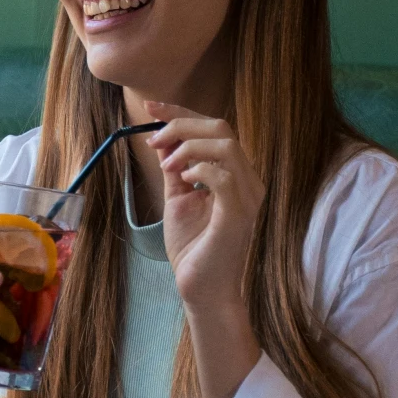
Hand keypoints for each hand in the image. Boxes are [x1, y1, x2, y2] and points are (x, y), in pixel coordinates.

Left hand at [146, 100, 264, 313]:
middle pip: (221, 128)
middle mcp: (247, 180)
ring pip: (226, 145)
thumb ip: (176, 170)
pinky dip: (200, 169)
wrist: (201, 289)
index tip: (150, 109)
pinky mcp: (239, 214)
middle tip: (153, 140)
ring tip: (166, 164)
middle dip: (181, 124)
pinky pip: (225, 175)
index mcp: (235, 175)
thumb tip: (163, 140)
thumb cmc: (193, 249)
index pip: (214, 129)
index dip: (181, 113)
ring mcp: (247, 196)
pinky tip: (183, 179)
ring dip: (188, 145)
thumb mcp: (178, 200)